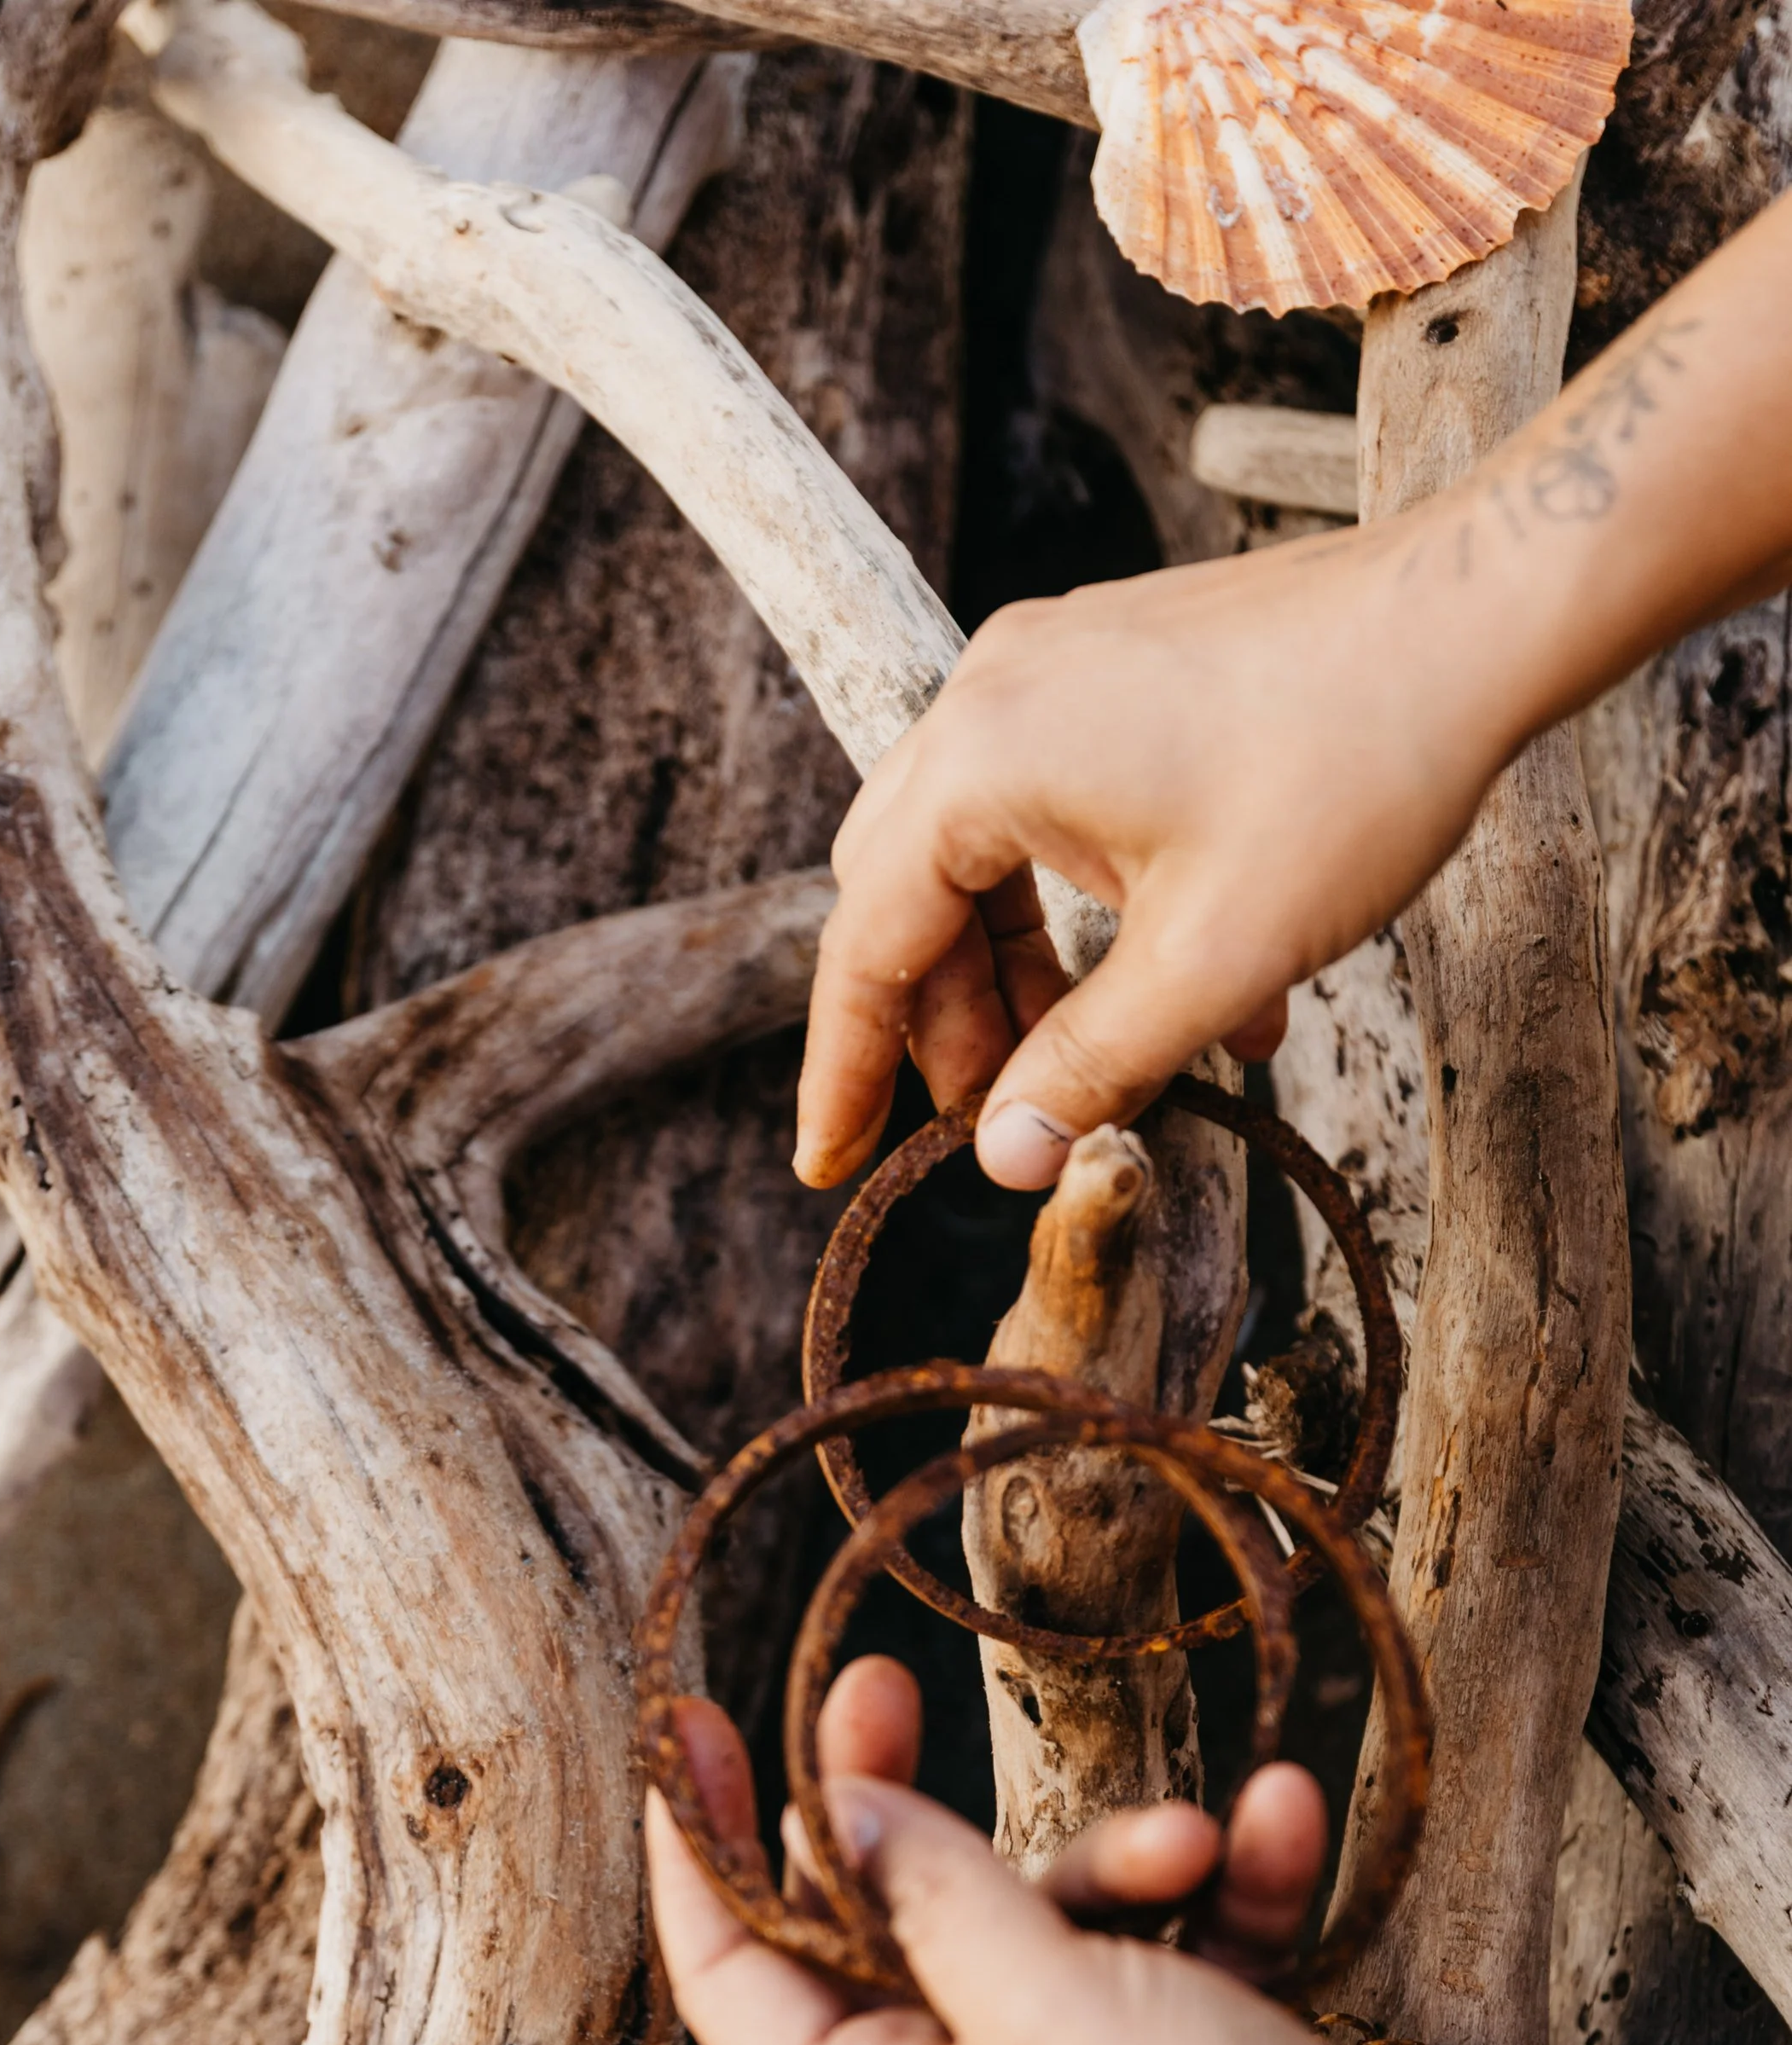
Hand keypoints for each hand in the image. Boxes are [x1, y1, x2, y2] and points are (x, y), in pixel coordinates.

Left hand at [646, 1656, 1514, 2044]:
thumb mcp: (1049, 2015)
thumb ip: (936, 1896)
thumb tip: (836, 1807)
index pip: (736, 1983)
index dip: (697, 1856)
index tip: (686, 1728)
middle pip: (885, 1925)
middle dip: (904, 1809)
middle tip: (881, 1681)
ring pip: (1045, 1915)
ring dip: (1121, 1854)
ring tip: (1196, 1837)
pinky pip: (1172, 1935)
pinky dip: (1223, 1882)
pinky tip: (1282, 1824)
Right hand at [795, 532, 1512, 1191]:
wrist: (1479, 613)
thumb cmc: (1353, 767)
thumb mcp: (1214, 957)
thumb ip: (1092, 1067)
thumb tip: (1006, 1159)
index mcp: (982, 757)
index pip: (865, 942)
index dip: (845, 1070)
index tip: (831, 1165)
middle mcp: (992, 695)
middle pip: (907, 895)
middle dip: (946, 1024)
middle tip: (999, 1123)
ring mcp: (1054, 671)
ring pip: (983, 856)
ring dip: (1028, 974)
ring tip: (1109, 1069)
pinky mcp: (1118, 669)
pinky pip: (1056, 807)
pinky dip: (1088, 907)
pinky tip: (1190, 988)